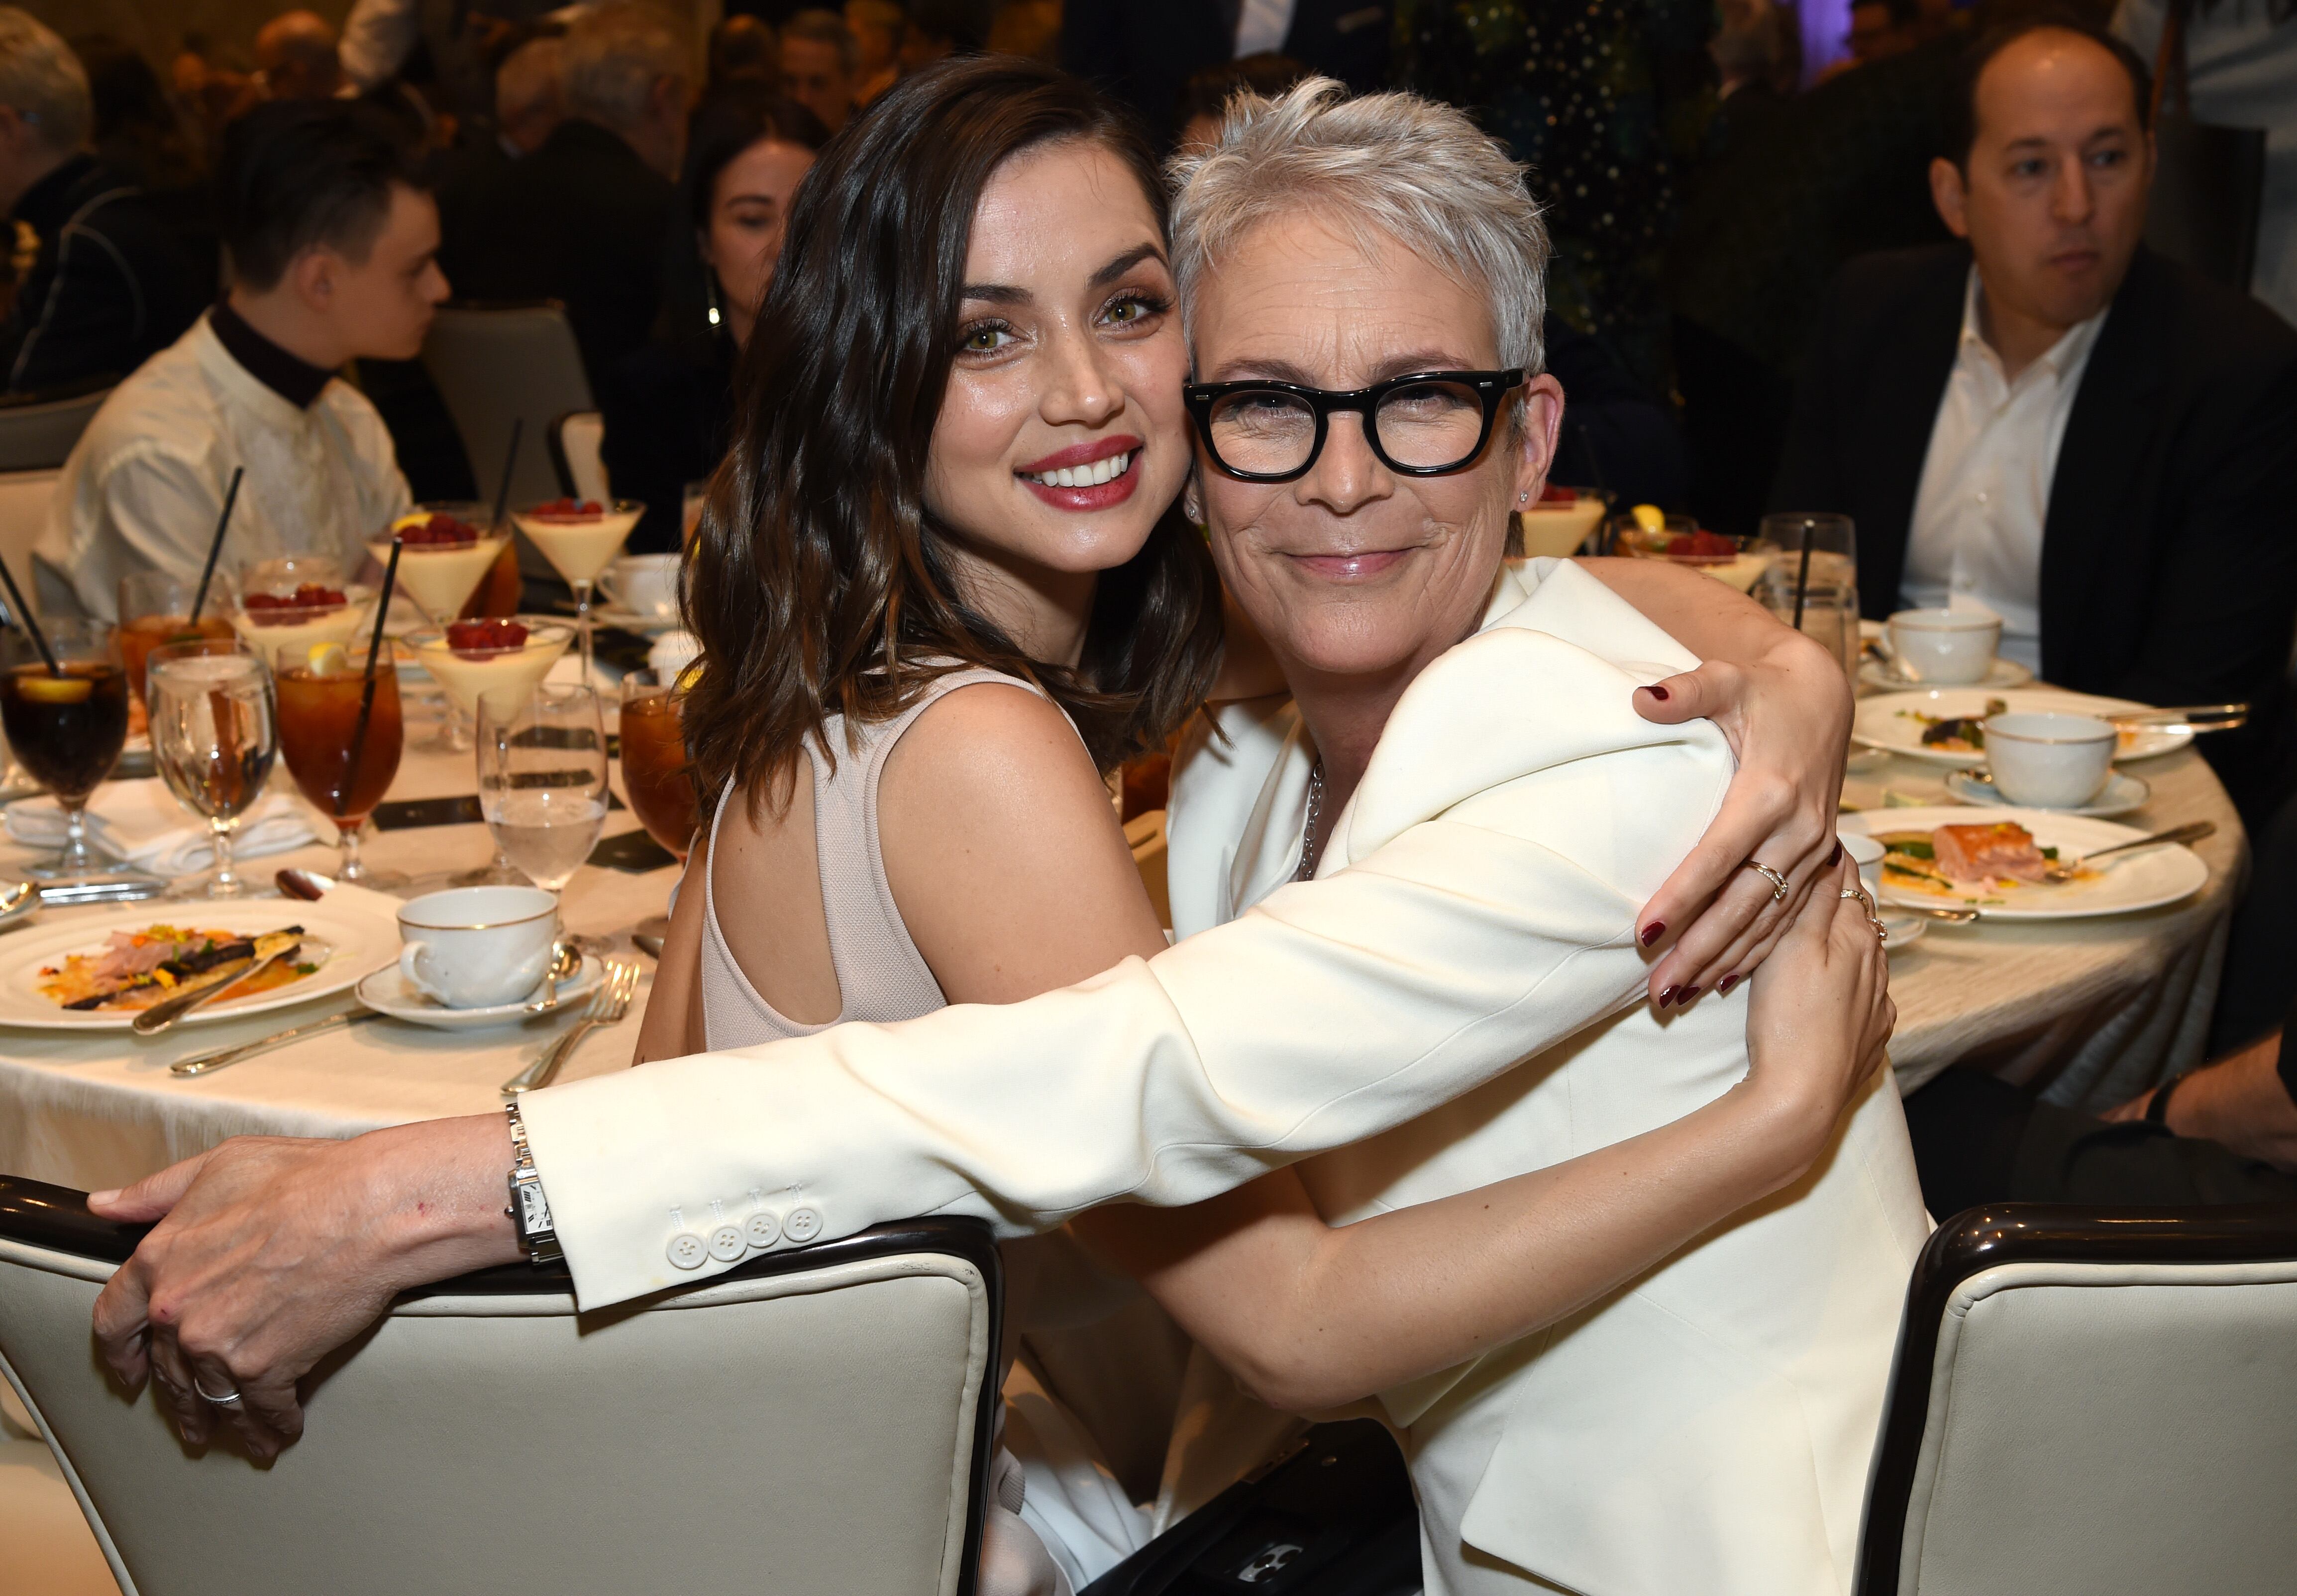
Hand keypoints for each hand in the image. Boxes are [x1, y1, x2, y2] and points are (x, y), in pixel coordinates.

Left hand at [88, 1115, 519, 1458]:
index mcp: (160, 1260)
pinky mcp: (268, 1369)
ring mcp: (219, 1345)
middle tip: (192, 1415)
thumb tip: (104, 1205)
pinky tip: (279, 1433)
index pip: (115, 1321)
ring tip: (235, 1435)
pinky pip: (262, 1410)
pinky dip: (271, 1427)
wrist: (367, 1209)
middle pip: (168, 1369)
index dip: (120, 1351)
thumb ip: (155, 1193)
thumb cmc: (304, 1179)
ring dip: (221, 1421)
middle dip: (180, 1395)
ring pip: (211, 1396)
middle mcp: (177, 1311)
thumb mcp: (218, 1167)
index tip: (130, 1371)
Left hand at [1631, 629, 1850, 1005]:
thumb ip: (1685, 691)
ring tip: (1678, 997)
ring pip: (1767, 920)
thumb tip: (1641, 697)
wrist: (1823, 696)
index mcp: (1770, 792)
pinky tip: (1724, 981)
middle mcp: (1798, 829)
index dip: (1682, 896)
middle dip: (1699, 950)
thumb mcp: (1725, 679)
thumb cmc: (1763, 690)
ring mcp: (1812, 849)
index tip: (1643, 931)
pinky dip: (1757, 951)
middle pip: (1742, 904)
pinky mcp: (1817, 859)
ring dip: (1724, 961)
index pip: (1717, 856)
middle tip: (1656, 991)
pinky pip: (1789, 917)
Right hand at [1740, 855, 1894, 1149]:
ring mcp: (1875, 1007)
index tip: (1822, 840)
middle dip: (1843, 900)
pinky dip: (1857, 985)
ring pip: (1869, 960)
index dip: (1834, 862)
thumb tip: (1835, 857)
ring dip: (1852, 943)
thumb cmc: (1789, 1019)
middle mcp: (1876, 969)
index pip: (1848, 885)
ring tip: (1833, 930)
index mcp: (1855, 939)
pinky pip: (1869, 1000)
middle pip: (1862, 921)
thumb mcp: (1794, 947)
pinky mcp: (1868, 1040)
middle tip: (1823, 879)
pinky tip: (1846, 989)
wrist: (1800, 1096)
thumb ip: (1816, 902)